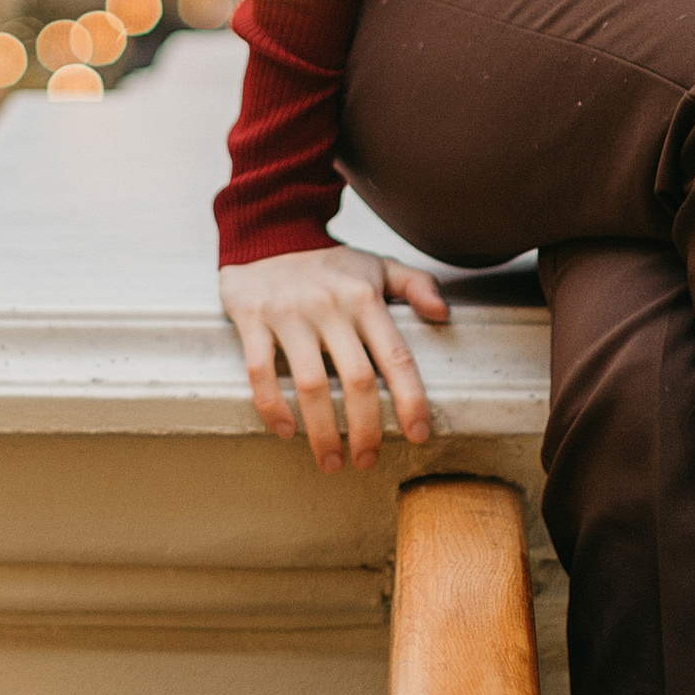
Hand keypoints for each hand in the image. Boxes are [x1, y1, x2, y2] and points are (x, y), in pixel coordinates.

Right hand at [218, 244, 450, 474]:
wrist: (267, 233)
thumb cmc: (328, 263)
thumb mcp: (376, 265)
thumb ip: (416, 284)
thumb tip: (442, 313)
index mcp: (364, 296)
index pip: (396, 356)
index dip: (410, 400)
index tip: (418, 434)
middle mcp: (329, 306)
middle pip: (356, 380)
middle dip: (366, 429)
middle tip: (367, 461)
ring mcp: (289, 313)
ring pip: (310, 385)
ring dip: (322, 431)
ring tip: (331, 461)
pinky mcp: (252, 318)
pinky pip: (260, 371)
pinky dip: (273, 407)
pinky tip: (286, 431)